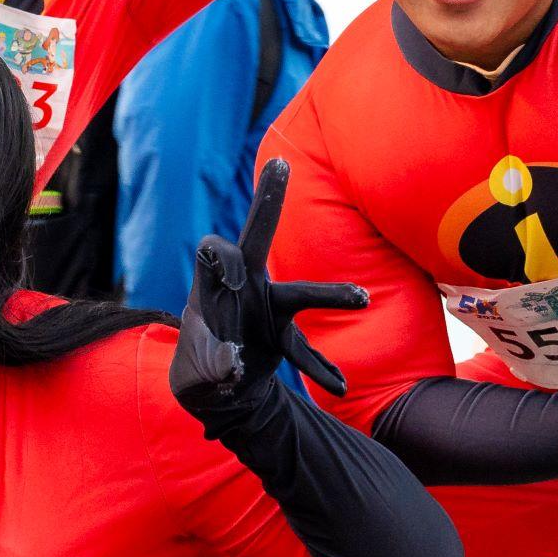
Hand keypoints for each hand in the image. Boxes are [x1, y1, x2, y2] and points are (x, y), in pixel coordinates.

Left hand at [171, 160, 363, 414]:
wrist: (218, 391)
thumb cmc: (199, 368)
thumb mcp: (195, 374)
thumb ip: (211, 366)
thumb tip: (235, 365)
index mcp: (212, 286)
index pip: (215, 251)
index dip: (222, 259)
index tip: (233, 277)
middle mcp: (244, 287)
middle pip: (256, 237)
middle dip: (268, 201)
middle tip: (279, 164)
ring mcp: (268, 308)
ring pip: (300, 293)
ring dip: (331, 294)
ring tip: (362, 299)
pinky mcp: (283, 336)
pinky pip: (306, 350)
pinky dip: (321, 369)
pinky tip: (338, 387)